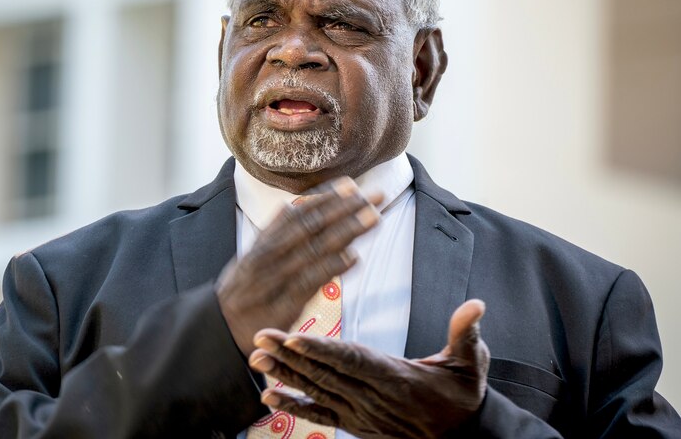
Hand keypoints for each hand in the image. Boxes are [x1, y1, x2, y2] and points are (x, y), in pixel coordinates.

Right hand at [216, 177, 381, 355]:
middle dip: (344, 208)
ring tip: (373, 217)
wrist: (217, 330)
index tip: (349, 185)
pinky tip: (353, 257)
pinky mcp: (281, 305)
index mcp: (263, 244)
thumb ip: (276, 236)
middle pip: (310, 226)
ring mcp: (274, 279)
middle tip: (373, 195)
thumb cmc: (241, 294)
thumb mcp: (252, 259)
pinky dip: (331, 268)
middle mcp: (267, 256)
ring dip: (346, 231)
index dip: (324, 197)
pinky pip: (309, 282)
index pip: (297, 213)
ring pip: (314, 249)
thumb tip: (299, 208)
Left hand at [248, 299, 489, 437]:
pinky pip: (319, 415)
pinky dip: (293, 407)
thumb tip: (474, 306)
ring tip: (256, 359)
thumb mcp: (471, 363)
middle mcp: (373, 398)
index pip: (352, 360)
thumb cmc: (462, 397)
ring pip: (316, 392)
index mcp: (396, 377)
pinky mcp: (355, 424)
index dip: (321, 350)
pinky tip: (269, 398)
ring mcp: (361, 414)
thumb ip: (465, 333)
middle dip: (289, 356)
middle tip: (259, 336)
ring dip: (284, 376)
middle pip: (324, 374)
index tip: (294, 338)